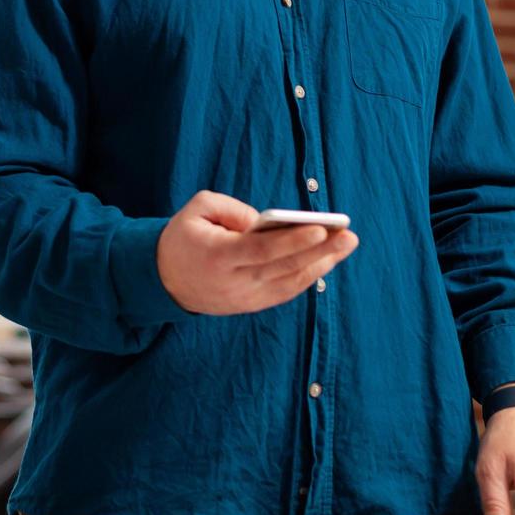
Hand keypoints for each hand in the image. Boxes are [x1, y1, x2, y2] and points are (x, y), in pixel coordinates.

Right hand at [157, 190, 358, 314]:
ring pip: (289, 283)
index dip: (292, 241)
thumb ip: (232, 209)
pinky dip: (308, 277)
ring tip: (346, 244)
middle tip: (349, 235)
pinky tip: (327, 260)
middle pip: (283, 268)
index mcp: (217, 257)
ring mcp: (244, 298)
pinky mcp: (250, 305)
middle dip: (319, 251)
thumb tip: (267, 222)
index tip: (321, 227)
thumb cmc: (185, 237)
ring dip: (321, 264)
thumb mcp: (197, 209)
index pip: (261, 250)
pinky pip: (285, 292)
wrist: (165, 280)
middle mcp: (234, 282)